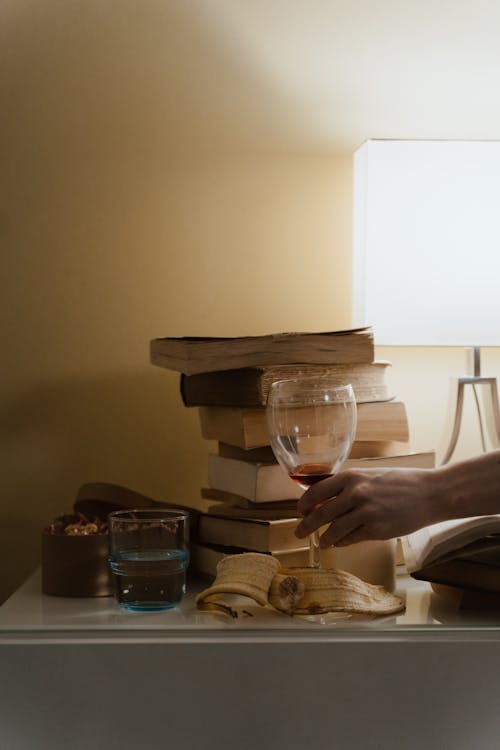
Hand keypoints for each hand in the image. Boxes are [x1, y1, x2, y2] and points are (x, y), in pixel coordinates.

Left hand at [295, 467, 439, 546]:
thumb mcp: (369, 476)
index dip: (304, 504)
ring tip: (322, 541)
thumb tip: (324, 502)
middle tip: (299, 532)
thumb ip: (347, 488)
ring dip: (325, 538)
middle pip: (320, 514)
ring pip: (334, 530)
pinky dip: (342, 541)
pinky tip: (340, 542)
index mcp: (350, 477)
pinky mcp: (376, 530)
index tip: (300, 511)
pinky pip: (351, 538)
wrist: (429, 493)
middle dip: (306, 526)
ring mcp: (365, 513)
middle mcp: (354, 494)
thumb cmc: (399, 482)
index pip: (316, 492)